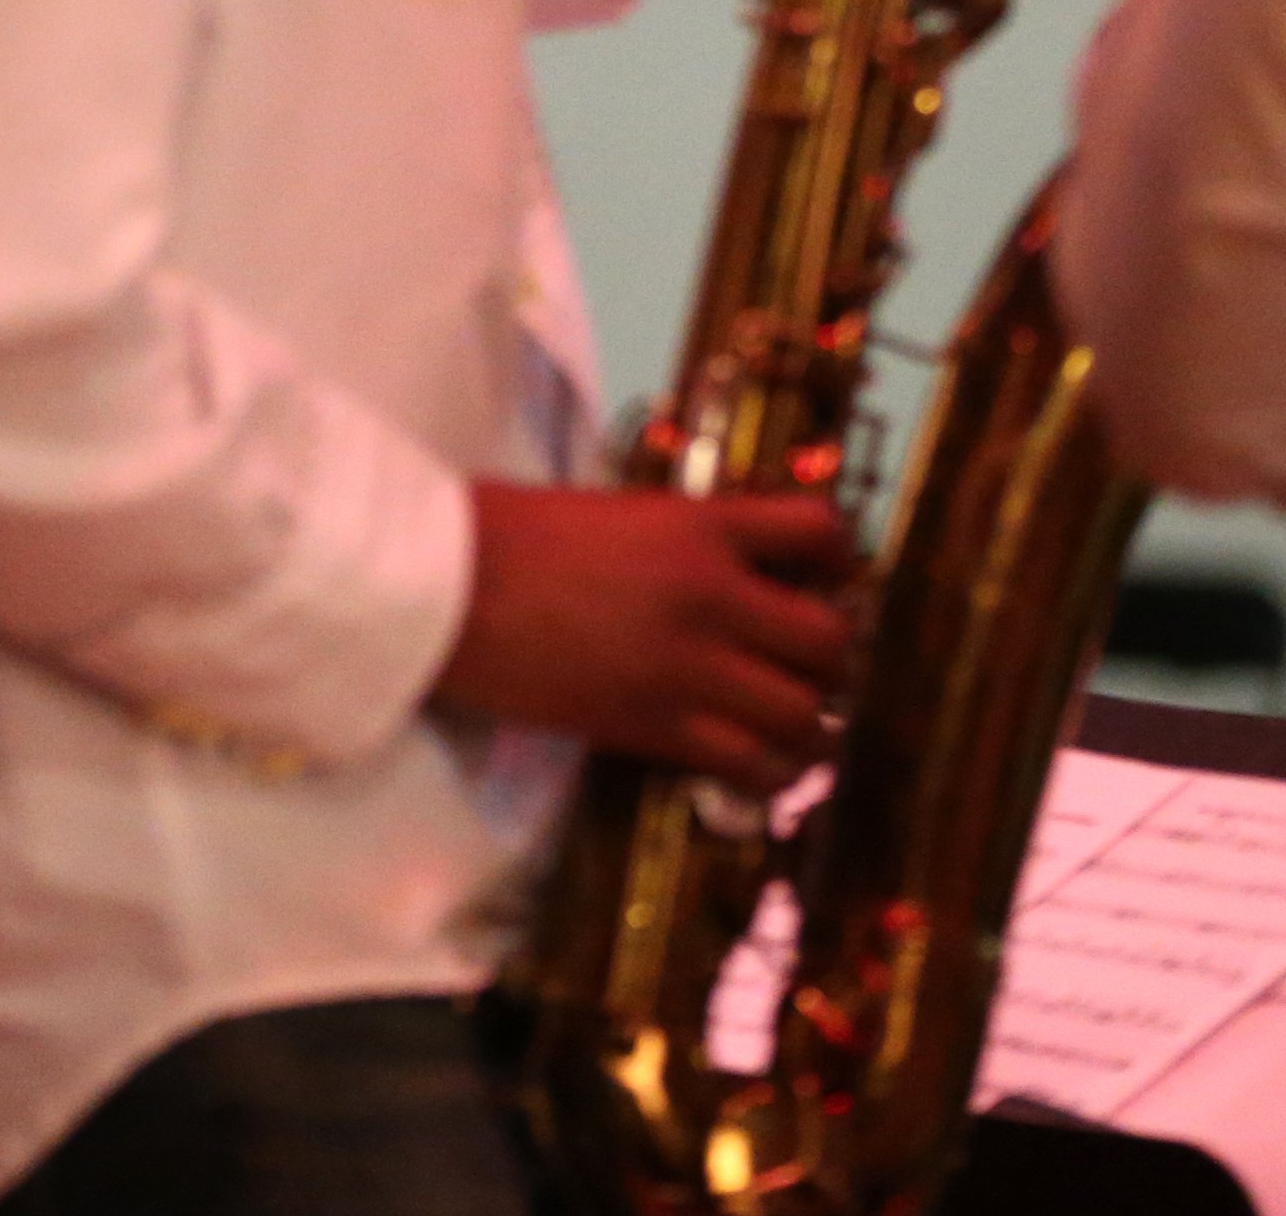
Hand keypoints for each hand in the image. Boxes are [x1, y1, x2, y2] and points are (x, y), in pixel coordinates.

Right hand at [439, 481, 857, 788]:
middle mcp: (715, 596)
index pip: (821, 532)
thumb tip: (723, 567)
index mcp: (701, 526)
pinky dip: (767, 771)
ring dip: (805, 722)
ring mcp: (690, 667)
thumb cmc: (508, 533)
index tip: (827, 581)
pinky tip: (754, 765)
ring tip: (787, 725)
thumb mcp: (615, 513)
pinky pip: (751, 765)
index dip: (841, 561)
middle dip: (827, 659)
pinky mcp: (656, 726)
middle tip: (800, 666)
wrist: (445, 587)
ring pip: (805, 713)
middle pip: (830, 640)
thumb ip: (680, 538)